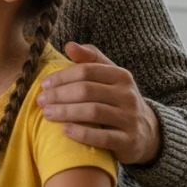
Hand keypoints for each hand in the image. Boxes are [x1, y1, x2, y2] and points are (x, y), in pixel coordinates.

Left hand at [36, 42, 160, 164]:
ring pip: (94, 111)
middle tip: (40, 101)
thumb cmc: (117, 99)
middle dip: (59, 95)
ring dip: (66, 112)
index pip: (86, 71)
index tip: (43, 84)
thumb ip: (89, 59)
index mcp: (121, 76)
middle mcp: (127, 95)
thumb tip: (69, 45)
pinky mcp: (129, 141)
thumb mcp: (108, 76)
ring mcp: (130, 118)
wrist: (146, 131)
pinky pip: (103, 137)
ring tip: (46, 114)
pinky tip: (65, 130)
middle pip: (87, 90)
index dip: (62, 76)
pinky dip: (82, 133)